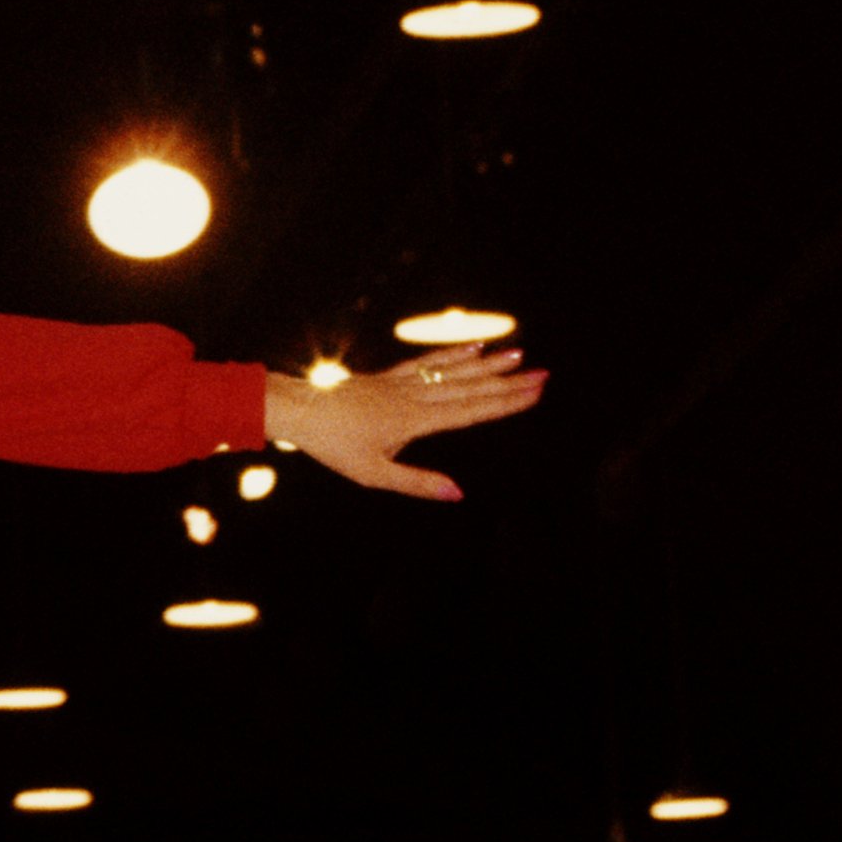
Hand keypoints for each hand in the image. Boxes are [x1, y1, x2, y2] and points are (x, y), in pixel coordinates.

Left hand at [261, 346, 544, 501]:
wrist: (298, 409)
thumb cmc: (333, 445)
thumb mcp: (373, 473)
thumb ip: (417, 483)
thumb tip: (458, 493)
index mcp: (416, 420)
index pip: (471, 411)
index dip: (505, 402)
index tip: (536, 392)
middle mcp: (415, 396)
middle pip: (470, 388)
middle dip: (508, 382)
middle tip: (543, 373)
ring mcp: (402, 382)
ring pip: (452, 371)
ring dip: (487, 363)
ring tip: (517, 354)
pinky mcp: (389, 376)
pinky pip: (428, 362)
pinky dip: (452, 355)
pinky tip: (472, 348)